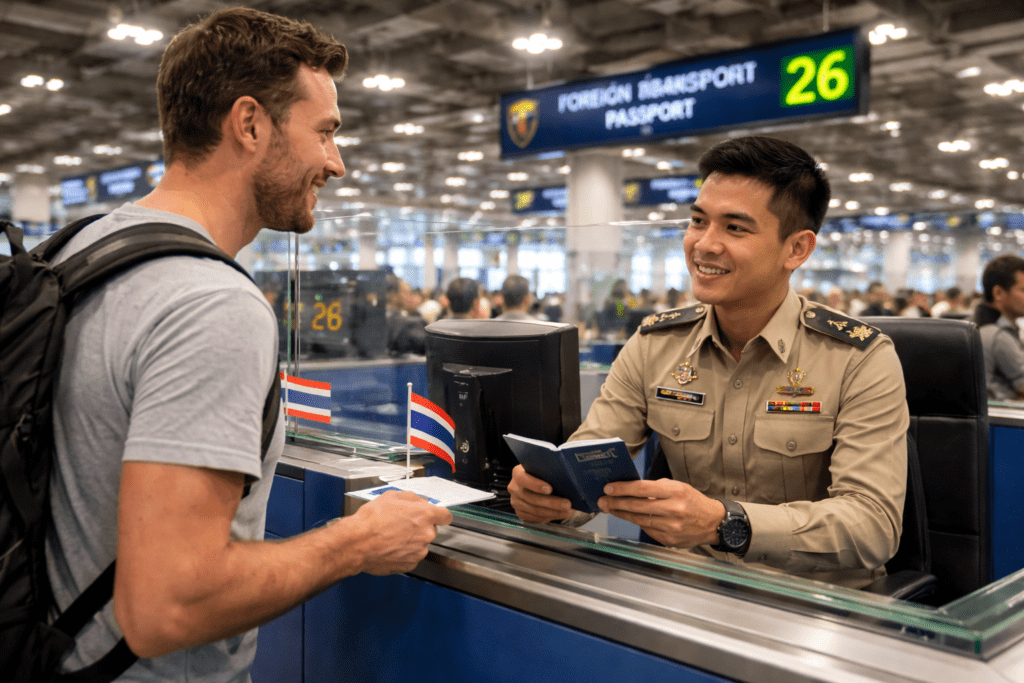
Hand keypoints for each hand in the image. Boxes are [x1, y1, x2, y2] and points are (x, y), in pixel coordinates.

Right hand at [352, 490, 452, 574]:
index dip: (439, 515)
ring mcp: (419, 551)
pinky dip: (403, 553)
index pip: (446, 516)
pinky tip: (390, 547)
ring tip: (391, 536)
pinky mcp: (410, 564)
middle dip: (419, 527)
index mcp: (425, 515)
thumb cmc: (372, 520)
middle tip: (401, 524)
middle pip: (431, 529)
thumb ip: (412, 498)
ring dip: (411, 541)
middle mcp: (426, 534)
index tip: (435, 516)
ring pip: (420, 544)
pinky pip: (411, 556)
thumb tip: (420, 502)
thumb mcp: (391, 496)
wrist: (358, 543)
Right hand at [507, 465, 573, 522]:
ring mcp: (516, 502)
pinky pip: (535, 518)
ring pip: (535, 511)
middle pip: (532, 498)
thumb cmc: (540, 473)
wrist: (532, 481)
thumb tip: (566, 477)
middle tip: (567, 504)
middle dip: (552, 503)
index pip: (523, 479)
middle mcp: (514, 488)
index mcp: (517, 473)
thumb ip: (549, 471)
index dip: (536, 485)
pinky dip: (549, 517)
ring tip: (568, 511)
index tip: (550, 489)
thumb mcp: (542, 467)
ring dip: (554, 512)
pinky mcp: (520, 512)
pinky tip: (559, 515)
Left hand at [598, 479, 725, 548]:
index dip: (623, 488)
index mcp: (676, 492)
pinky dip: (636, 523)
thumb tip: (631, 488)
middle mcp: (674, 510)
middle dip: (616, 503)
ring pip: (639, 519)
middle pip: (637, 506)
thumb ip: (656, 488)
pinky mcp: (669, 540)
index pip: (642, 488)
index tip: (609, 488)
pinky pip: (647, 529)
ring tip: (610, 508)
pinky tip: (627, 517)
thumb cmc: (694, 502)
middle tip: (603, 500)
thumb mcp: (678, 487)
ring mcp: (671, 527)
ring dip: (621, 514)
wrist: (713, 522)